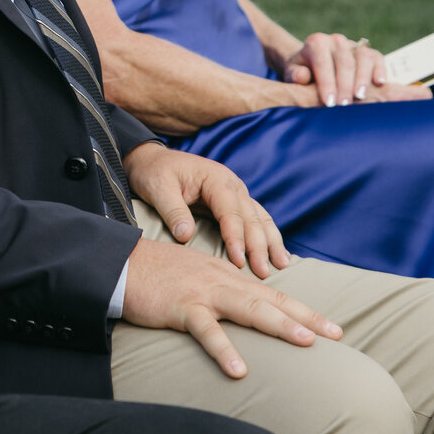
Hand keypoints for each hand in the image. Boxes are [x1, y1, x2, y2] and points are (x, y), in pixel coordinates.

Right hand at [121, 235, 341, 379]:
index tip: (331, 327)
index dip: (303, 310)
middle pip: (270, 300)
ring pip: (248, 308)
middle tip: (336, 334)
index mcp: (226, 275)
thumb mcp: (197, 278)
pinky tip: (238, 369)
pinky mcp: (181, 307)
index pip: (272, 294)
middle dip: (305, 317)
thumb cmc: (158, 275)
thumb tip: (247, 310)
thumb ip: (222, 291)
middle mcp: (222, 280)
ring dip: (278, 325)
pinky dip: (223, 349)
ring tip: (306, 343)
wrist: (122, 263)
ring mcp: (203, 292)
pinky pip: (206, 330)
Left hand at [125, 142, 289, 277]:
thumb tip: (185, 235)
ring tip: (281, 265)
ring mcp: (236, 193)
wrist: (152, 160)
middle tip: (263, 273)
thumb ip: (172, 210)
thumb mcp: (158, 187)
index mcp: (215, 178)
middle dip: (259, 245)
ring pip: (260, 218)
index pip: (231, 211)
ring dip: (270, 242)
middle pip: (250, 217)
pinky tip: (276, 254)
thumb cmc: (155, 173)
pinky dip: (268, 236)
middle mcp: (231, 184)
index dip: (236, 237)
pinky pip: (256, 219)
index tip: (238, 262)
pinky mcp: (234, 203)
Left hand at [280, 33, 432, 106]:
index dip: (326, 83)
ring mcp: (353, 45)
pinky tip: (379, 83)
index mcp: (316, 43)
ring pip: (362, 57)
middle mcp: (335, 40)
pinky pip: (377, 57)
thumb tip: (301, 76)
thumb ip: (295, 75)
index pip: (322, 62)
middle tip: (345, 106)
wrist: (314, 65)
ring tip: (360, 96)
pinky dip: (380, 69)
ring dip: (363, 78)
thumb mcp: (294, 73)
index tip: (330, 103)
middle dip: (345, 85)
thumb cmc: (303, 73)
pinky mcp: (368, 52)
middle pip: (344, 61)